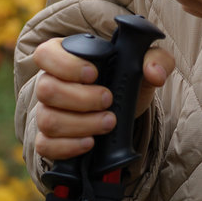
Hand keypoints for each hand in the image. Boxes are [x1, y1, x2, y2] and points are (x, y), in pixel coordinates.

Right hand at [31, 35, 174, 162]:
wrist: (127, 112)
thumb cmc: (128, 82)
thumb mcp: (145, 66)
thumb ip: (156, 59)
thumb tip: (154, 72)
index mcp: (64, 56)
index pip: (45, 54)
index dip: (65, 65)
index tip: (94, 74)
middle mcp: (49, 83)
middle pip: (46, 89)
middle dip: (81, 98)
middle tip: (108, 100)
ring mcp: (46, 112)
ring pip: (47, 119)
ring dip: (81, 124)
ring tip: (108, 122)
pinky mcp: (48, 139)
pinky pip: (45, 145)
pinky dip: (69, 146)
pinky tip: (90, 143)